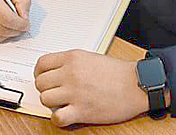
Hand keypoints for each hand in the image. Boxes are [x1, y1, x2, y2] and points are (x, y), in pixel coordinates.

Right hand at [0, 0, 30, 41]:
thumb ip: (22, 0)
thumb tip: (25, 18)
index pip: (7, 19)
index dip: (20, 24)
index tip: (26, 23)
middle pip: (3, 30)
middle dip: (17, 30)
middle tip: (22, 25)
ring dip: (9, 33)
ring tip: (12, 24)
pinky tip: (0, 24)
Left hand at [34, 50, 148, 126]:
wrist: (135, 84)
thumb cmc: (117, 72)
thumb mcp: (90, 57)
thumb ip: (71, 63)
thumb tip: (55, 71)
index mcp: (73, 57)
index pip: (42, 63)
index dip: (40, 72)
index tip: (44, 77)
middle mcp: (71, 73)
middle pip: (40, 82)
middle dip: (45, 88)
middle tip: (55, 91)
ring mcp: (74, 92)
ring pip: (44, 99)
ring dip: (51, 103)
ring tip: (62, 102)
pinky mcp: (81, 110)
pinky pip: (56, 117)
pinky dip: (58, 118)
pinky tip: (66, 114)